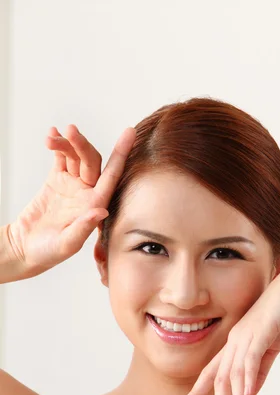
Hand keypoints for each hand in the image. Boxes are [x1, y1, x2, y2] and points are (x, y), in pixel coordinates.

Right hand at [8, 125, 135, 277]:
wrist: (24, 248)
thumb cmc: (48, 252)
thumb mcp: (66, 244)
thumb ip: (83, 228)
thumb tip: (101, 210)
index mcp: (95, 205)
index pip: (112, 176)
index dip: (121, 154)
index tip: (129, 133)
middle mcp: (87, 193)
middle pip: (91, 160)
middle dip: (81, 144)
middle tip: (70, 131)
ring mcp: (73, 185)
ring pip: (75, 156)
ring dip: (66, 143)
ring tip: (51, 138)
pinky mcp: (57, 181)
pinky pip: (61, 158)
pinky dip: (58, 145)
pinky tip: (52, 135)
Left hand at [176, 258, 279, 394]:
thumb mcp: (271, 346)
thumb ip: (260, 368)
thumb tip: (249, 393)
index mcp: (234, 344)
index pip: (211, 372)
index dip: (197, 392)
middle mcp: (234, 341)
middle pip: (219, 379)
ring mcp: (245, 336)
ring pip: (233, 375)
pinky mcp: (260, 332)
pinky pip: (250, 359)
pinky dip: (248, 378)